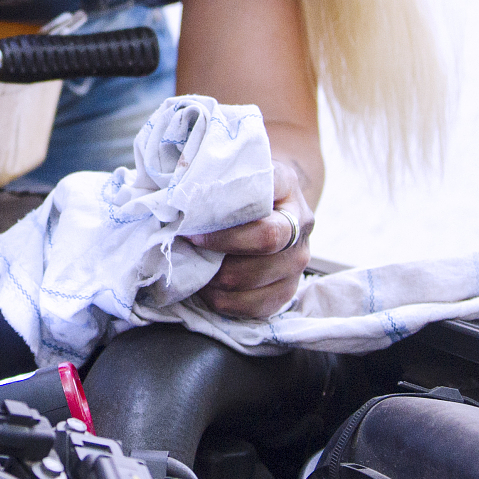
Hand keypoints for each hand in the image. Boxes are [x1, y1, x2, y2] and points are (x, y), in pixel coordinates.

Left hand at [189, 160, 314, 318]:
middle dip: (220, 246)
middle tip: (190, 244)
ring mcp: (298, 260)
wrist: (273, 210)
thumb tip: (177, 193)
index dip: (224, 208)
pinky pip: (254, 306)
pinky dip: (224, 301)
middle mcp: (301, 223)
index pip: (261, 193)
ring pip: (255, 278)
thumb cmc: (243, 190)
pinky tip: (208, 288)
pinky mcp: (288, 290)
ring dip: (217, 278)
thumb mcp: (234, 171)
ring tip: (195, 268)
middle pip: (266, 239)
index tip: (193, 218)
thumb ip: (213, 176)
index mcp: (287, 185)